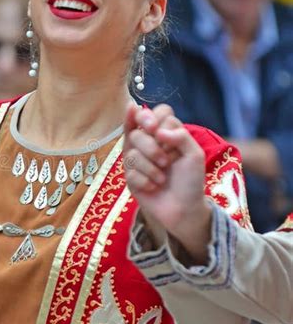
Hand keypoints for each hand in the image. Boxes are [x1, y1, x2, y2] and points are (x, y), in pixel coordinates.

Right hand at [123, 103, 211, 260]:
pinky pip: (130, 173)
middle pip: (137, 132)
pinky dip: (146, 181)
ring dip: (151, 168)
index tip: (154, 128)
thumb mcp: (194, 155)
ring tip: (163, 178)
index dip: (149, 117)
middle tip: (166, 162)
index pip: (151, 113)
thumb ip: (180, 136)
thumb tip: (158, 130)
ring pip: (131, 152)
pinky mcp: (129, 177)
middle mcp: (147, 143)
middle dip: (151, 148)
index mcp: (164, 133)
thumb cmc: (191, 180)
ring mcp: (136, 160)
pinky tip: (154, 187)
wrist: (184, 209)